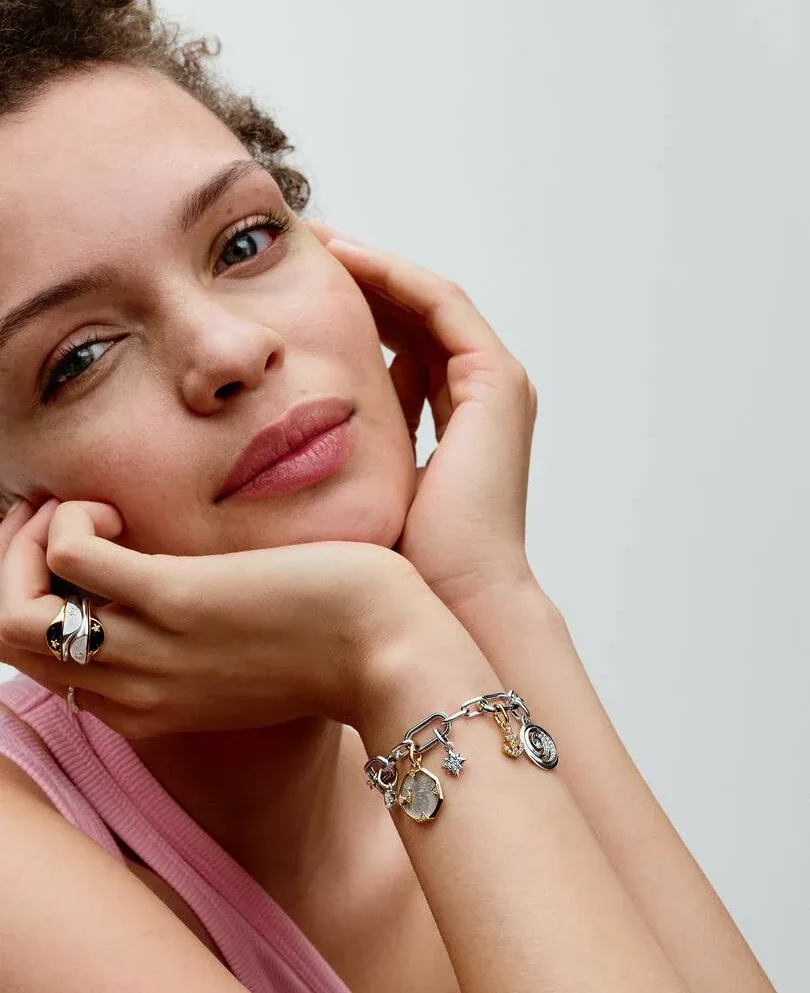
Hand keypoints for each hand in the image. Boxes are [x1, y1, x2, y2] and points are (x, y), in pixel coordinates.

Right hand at [0, 498, 445, 738]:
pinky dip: (71, 519)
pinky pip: (70, 555)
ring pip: (11, 610)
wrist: (396, 655)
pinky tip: (118, 504)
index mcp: (143, 705)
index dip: (32, 592)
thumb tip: (180, 585)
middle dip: (12, 563)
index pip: (35, 664)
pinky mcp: (179, 597)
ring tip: (84, 510)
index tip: (73, 542)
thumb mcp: (246, 656)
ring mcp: (149, 647)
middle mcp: (131, 688)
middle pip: (5, 638)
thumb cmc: (333, 643)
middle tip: (60, 516)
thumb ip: (197, 637)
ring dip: (26, 541)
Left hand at [307, 222, 538, 611]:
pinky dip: (394, 277)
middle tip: (303, 251)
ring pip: (427, 301)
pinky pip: (439, 305)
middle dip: (361, 281)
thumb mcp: (357, 492)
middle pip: (417, 316)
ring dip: (374, 267)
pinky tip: (343, 258)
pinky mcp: (497, 381)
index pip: (402, 347)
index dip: (352, 313)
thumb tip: (270, 439)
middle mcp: (483, 397)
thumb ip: (338, 453)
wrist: (448, 605)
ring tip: (317, 242)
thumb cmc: (395, 566)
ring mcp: (497, 386)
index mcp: (456, 422)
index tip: (294, 292)